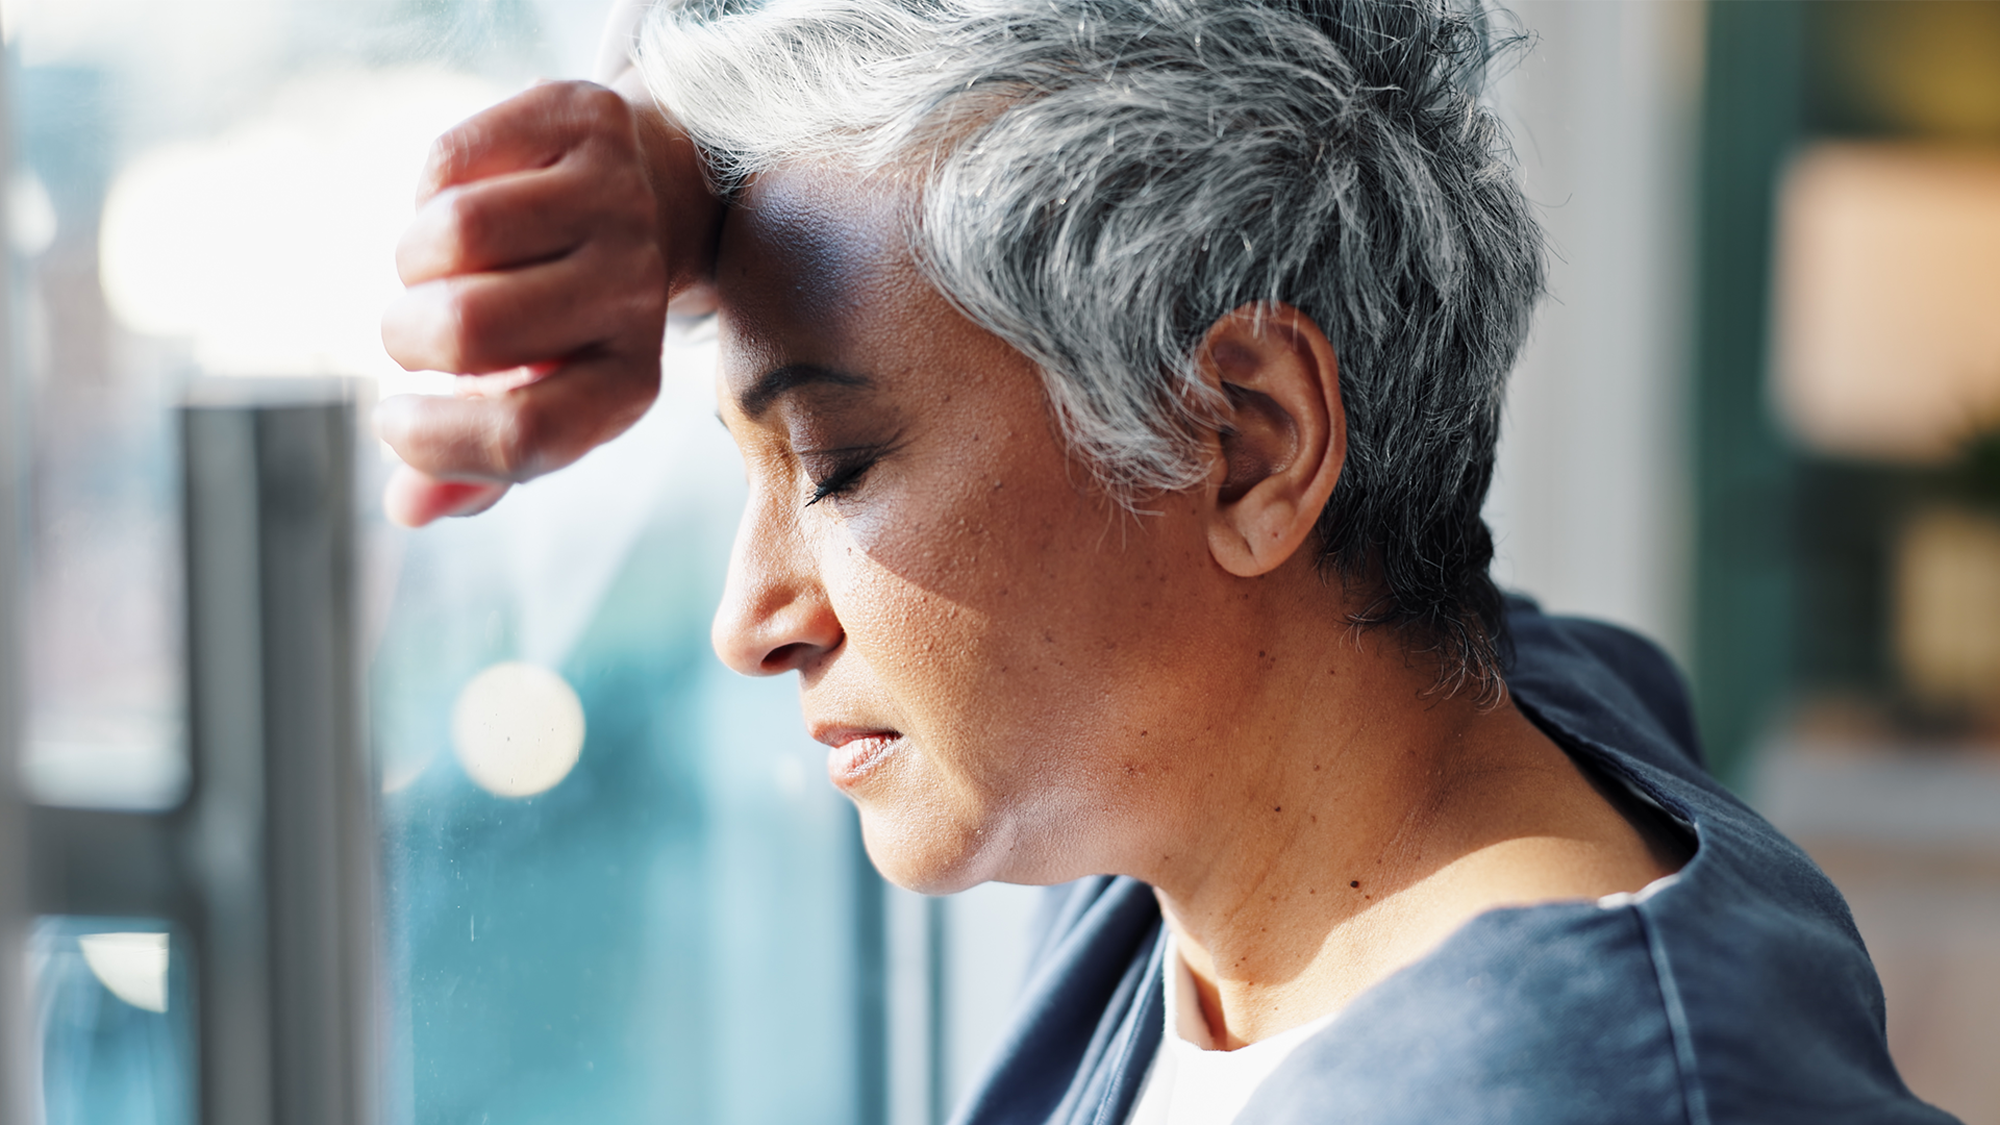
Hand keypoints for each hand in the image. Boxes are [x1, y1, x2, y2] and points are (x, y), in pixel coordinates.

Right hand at [378, 72, 720, 525]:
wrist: (651, 189)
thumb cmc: (570, 314)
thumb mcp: (539, 390)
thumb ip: (475, 457)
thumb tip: (406, 510)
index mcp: (627, 382)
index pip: (525, 435)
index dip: (432, 441)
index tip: (390, 419)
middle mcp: (635, 292)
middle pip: (469, 330)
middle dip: (406, 335)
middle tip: (415, 328)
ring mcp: (617, 201)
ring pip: (451, 235)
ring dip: (411, 258)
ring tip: (438, 265)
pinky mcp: (585, 120)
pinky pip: (450, 159)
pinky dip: (427, 186)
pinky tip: (465, 198)